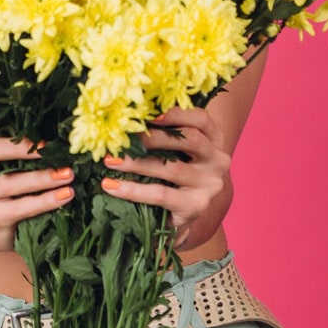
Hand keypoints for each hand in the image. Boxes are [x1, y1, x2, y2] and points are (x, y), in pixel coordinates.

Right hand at [0, 123, 74, 251]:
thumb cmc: (9, 183)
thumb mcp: (8, 161)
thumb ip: (17, 140)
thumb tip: (47, 116)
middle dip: (20, 147)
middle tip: (50, 147)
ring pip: (8, 183)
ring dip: (42, 177)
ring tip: (68, 174)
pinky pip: (21, 208)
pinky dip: (46, 201)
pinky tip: (66, 195)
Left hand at [100, 107, 230, 249]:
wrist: (184, 213)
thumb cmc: (176, 173)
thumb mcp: (177, 150)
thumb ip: (165, 133)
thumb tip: (128, 118)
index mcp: (214, 139)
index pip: (201, 119)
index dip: (177, 114)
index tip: (150, 114)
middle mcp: (217, 160)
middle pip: (190, 140)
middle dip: (153, 137)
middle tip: (123, 138)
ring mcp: (209, 185)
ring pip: (171, 168)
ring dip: (136, 163)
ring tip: (110, 161)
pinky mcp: (196, 206)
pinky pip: (160, 194)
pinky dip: (132, 190)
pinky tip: (111, 186)